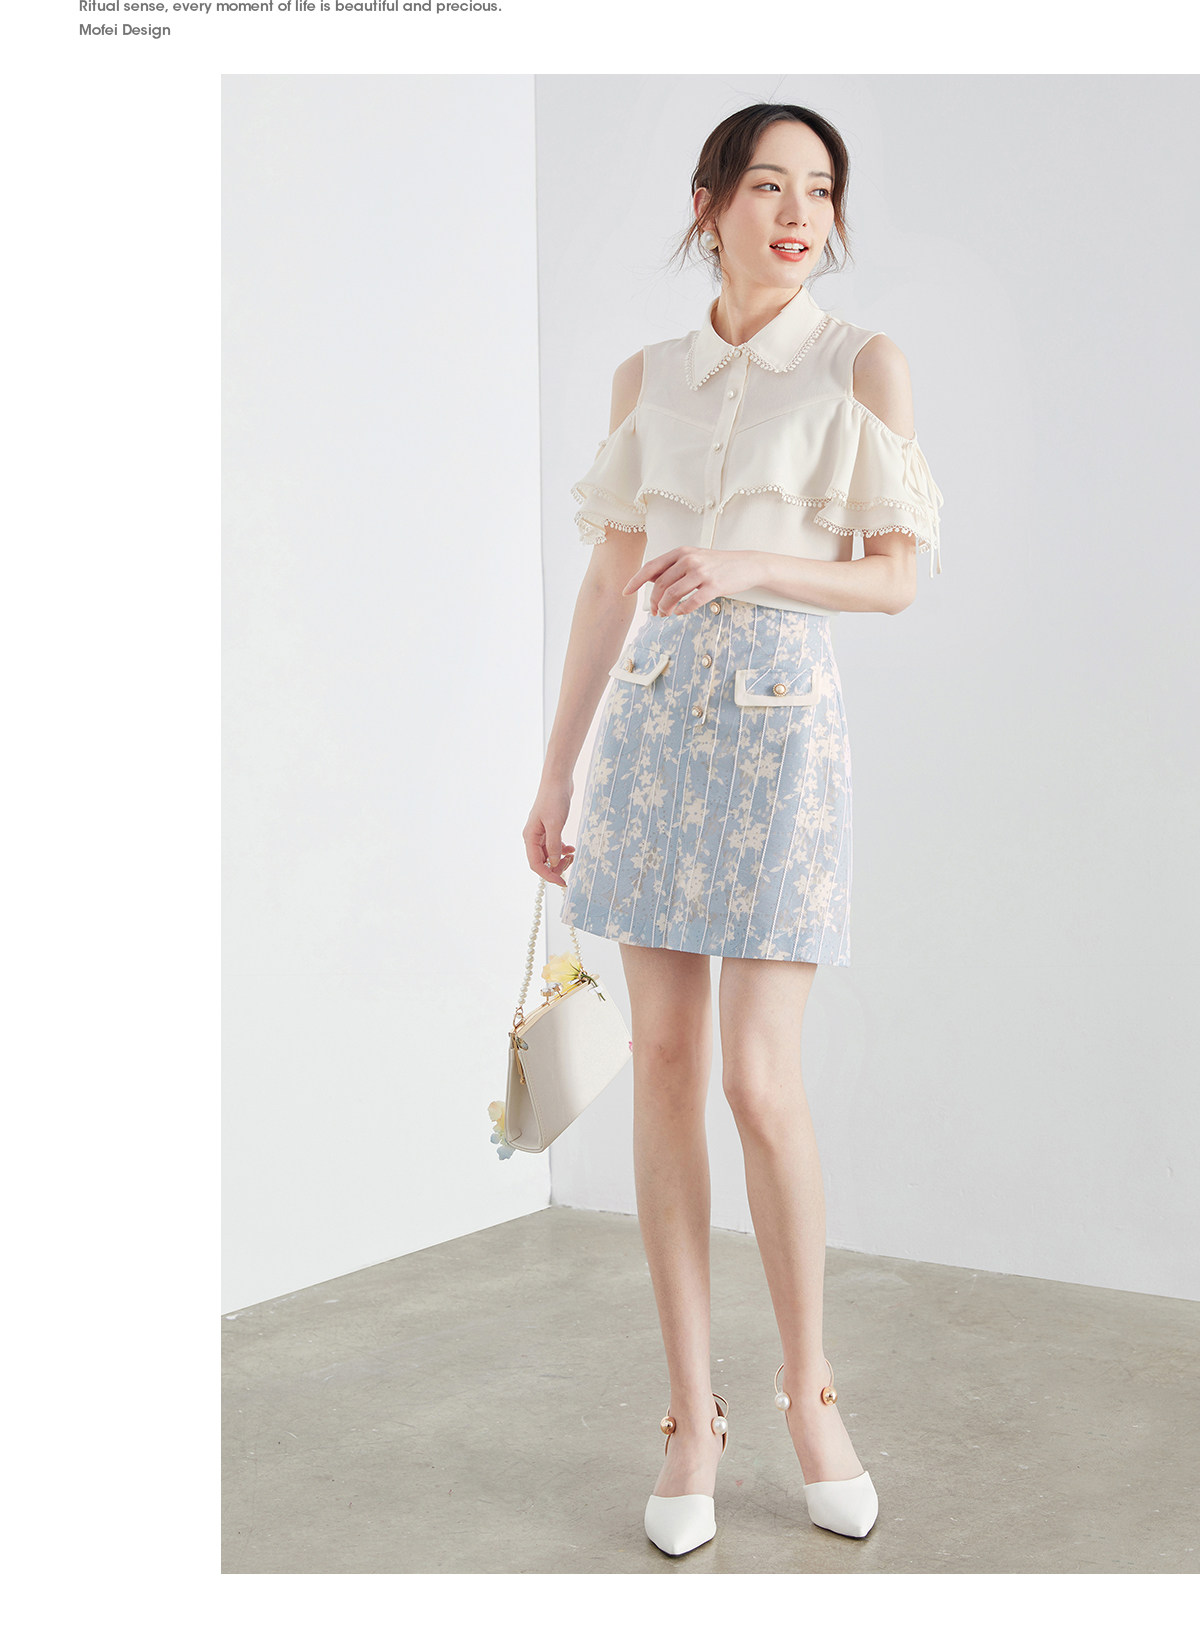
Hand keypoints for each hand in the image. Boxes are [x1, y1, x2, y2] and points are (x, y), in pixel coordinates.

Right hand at [524, 782, 575, 887]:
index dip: (548, 875)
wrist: (558, 781)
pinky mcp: (550, 828)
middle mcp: (533, 837)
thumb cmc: (554, 799)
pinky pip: (554, 846)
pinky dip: (563, 849)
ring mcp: (541, 833)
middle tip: (571, 862)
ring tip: (573, 855)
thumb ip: (554, 845)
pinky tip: (572, 848)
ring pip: (549, 854)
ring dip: (561, 858)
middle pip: (542, 861)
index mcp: (530, 837)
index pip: (536, 864)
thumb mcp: (555, 824)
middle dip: (556, 866)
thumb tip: (554, 863)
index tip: (562, 882)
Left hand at [622, 549, 766, 616]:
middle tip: (655, 612)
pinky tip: (681, 612)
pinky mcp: (713, 586)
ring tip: (666, 614)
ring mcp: (702, 573)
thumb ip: (672, 566)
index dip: (636, 581)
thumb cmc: (717, 563)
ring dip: (666, 608)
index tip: (626, 592)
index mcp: (681, 552)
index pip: (651, 567)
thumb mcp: (693, 558)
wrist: (747, 564)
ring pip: (673, 595)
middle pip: (660, 585)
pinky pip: (691, 602)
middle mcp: (689, 560)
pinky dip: (682, 610)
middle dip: (654, 602)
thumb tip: (650, 578)